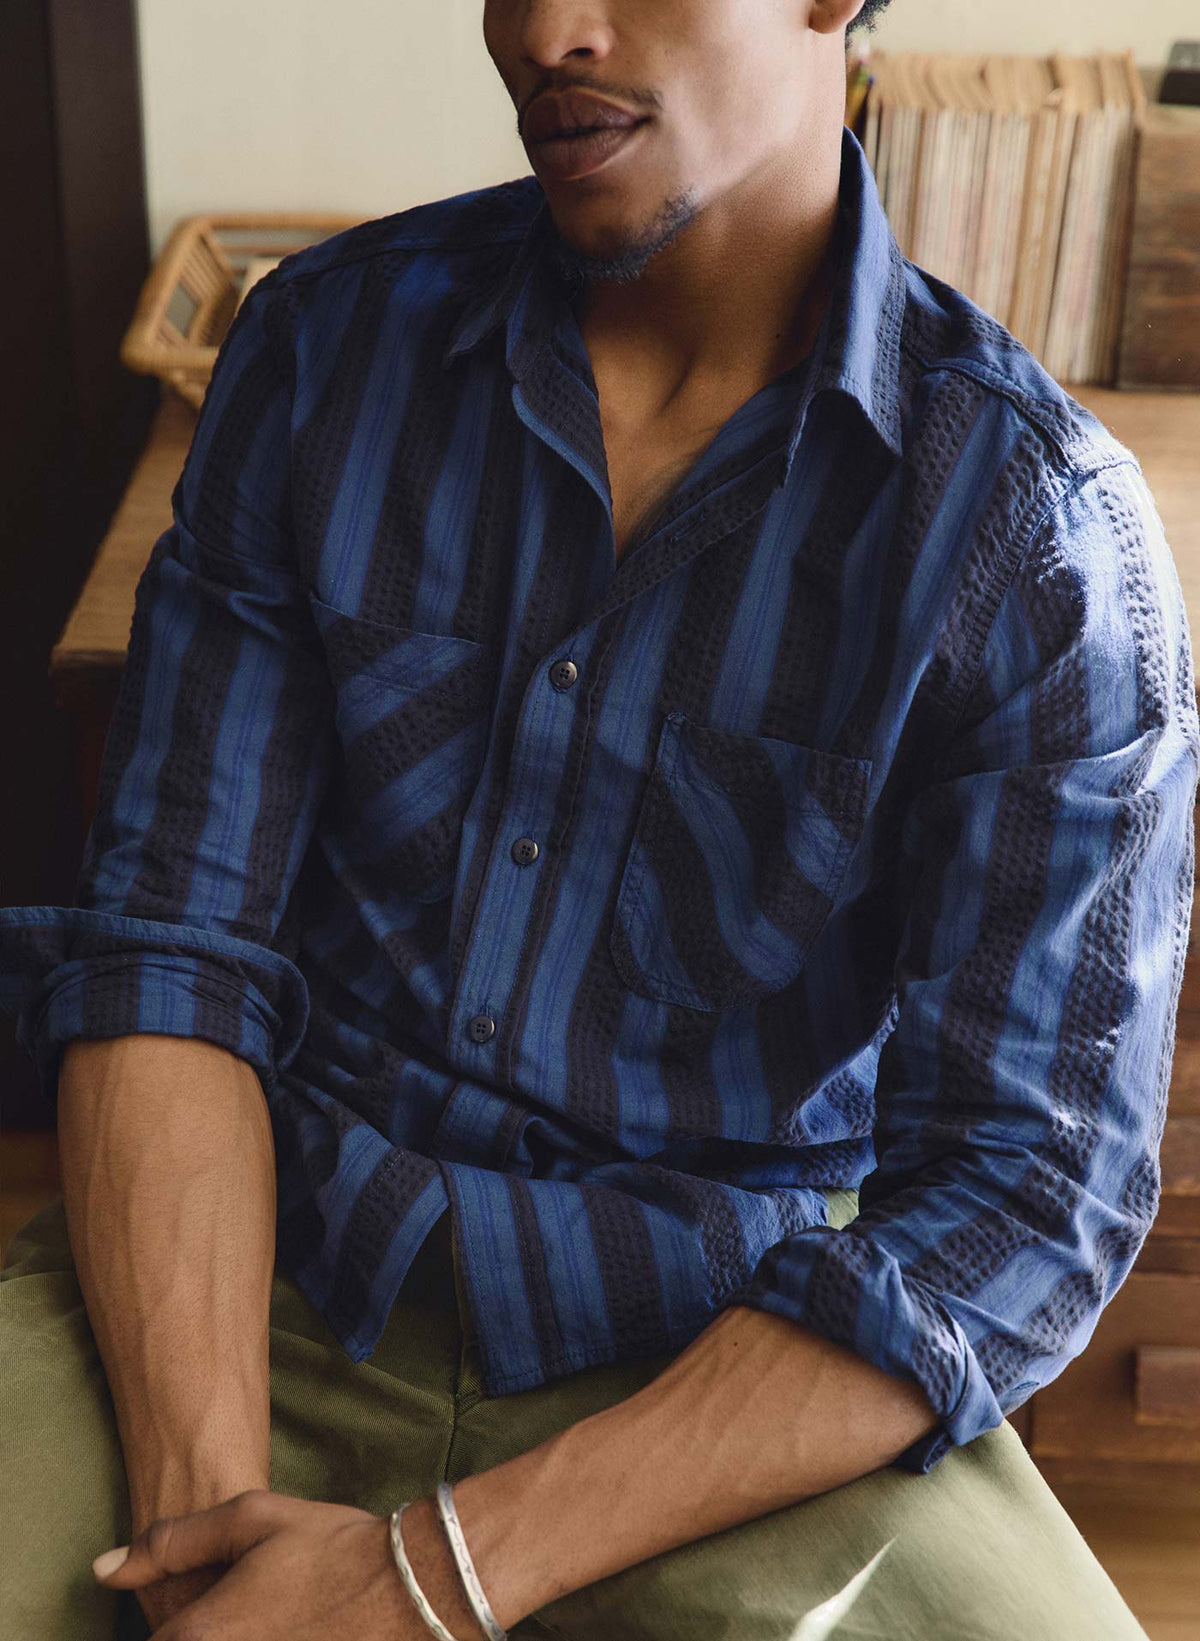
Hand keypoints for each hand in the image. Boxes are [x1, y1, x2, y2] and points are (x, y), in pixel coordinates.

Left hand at [92, 1489, 460, 1637]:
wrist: (409, 1588)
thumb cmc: (329, 1547)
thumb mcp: (251, 1518)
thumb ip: (172, 1542)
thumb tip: (104, 1570)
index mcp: (201, 1633)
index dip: (163, 1625)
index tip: (201, 1605)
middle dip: (200, 1628)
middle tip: (250, 1603)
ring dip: (234, 1633)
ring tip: (269, 1614)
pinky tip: (293, 1624)